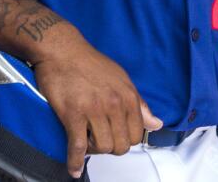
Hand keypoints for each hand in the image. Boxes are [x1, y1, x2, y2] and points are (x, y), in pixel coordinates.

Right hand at [32, 38, 162, 177]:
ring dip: (94, 150)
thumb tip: (156, 124)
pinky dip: (75, 161)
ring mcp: (93, 110)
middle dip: (111, 147)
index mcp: (128, 96)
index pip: (137, 134)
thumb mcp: (122, 79)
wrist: (62, 50)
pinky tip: (74, 168)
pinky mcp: (73, 114)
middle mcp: (114, 104)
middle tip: (100, 139)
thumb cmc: (90, 63)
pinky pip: (78, 146)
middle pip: (121, 145)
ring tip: (87, 140)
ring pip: (102, 148)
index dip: (126, 140)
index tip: (116, 137)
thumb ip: (140, 104)